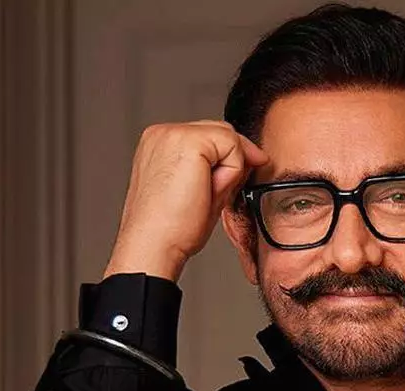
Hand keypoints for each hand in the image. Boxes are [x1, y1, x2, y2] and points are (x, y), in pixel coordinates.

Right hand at [103, 120, 268, 280]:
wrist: (153, 244)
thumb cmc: (172, 228)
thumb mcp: (200, 189)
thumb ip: (220, 167)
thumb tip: (251, 155)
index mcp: (160, 143)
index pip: (209, 136)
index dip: (227, 159)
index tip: (226, 184)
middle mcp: (162, 132)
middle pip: (221, 131)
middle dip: (232, 160)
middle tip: (216, 194)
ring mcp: (172, 133)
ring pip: (228, 137)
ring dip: (229, 168)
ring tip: (205, 194)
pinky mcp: (188, 141)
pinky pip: (232, 146)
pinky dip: (231, 171)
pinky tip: (209, 190)